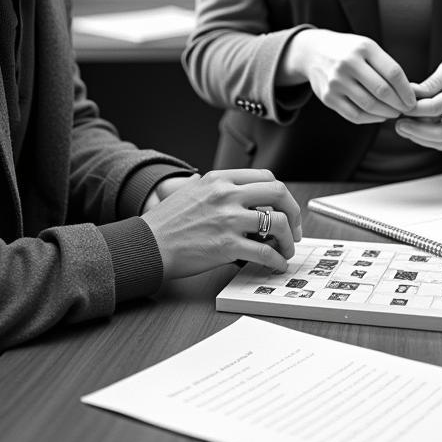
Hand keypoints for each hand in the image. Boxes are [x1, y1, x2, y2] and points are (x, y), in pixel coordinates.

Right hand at [140, 169, 301, 279]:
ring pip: (278, 223)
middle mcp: (226, 194)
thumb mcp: (192, 190)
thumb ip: (217, 188)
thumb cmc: (166, 223)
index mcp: (219, 179)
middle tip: (295, 228)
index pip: (265, 176)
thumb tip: (240, 193)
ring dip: (289, 239)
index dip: (281, 193)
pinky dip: (277, 260)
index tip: (285, 207)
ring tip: (286, 250)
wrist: (146, 246)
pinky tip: (276, 264)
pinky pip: (265, 252)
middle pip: (278, 193)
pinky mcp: (227, 246)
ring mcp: (228, 219)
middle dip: (294, 212)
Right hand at [281, 29, 414, 123]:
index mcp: (364, 48)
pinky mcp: (328, 97)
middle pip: (382, 90)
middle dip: (399, 104)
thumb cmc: (350, 51)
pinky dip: (371, 119)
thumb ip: (386, 67)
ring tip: (395, 113)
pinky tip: (380, 116)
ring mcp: (336, 81)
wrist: (314, 52)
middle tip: (407, 110)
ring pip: (369, 105)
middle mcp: (348, 63)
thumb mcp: (368, 48)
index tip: (413, 100)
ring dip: (387, 113)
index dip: (406, 90)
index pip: (393, 72)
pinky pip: (354, 115)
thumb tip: (410, 93)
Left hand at [394, 54, 441, 150]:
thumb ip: (431, 83)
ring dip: (419, 137)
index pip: (436, 107)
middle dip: (415, 131)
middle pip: (441, 131)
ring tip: (402, 127)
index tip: (399, 106)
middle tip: (398, 124)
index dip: (415, 109)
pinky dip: (427, 139)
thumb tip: (409, 93)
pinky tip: (414, 130)